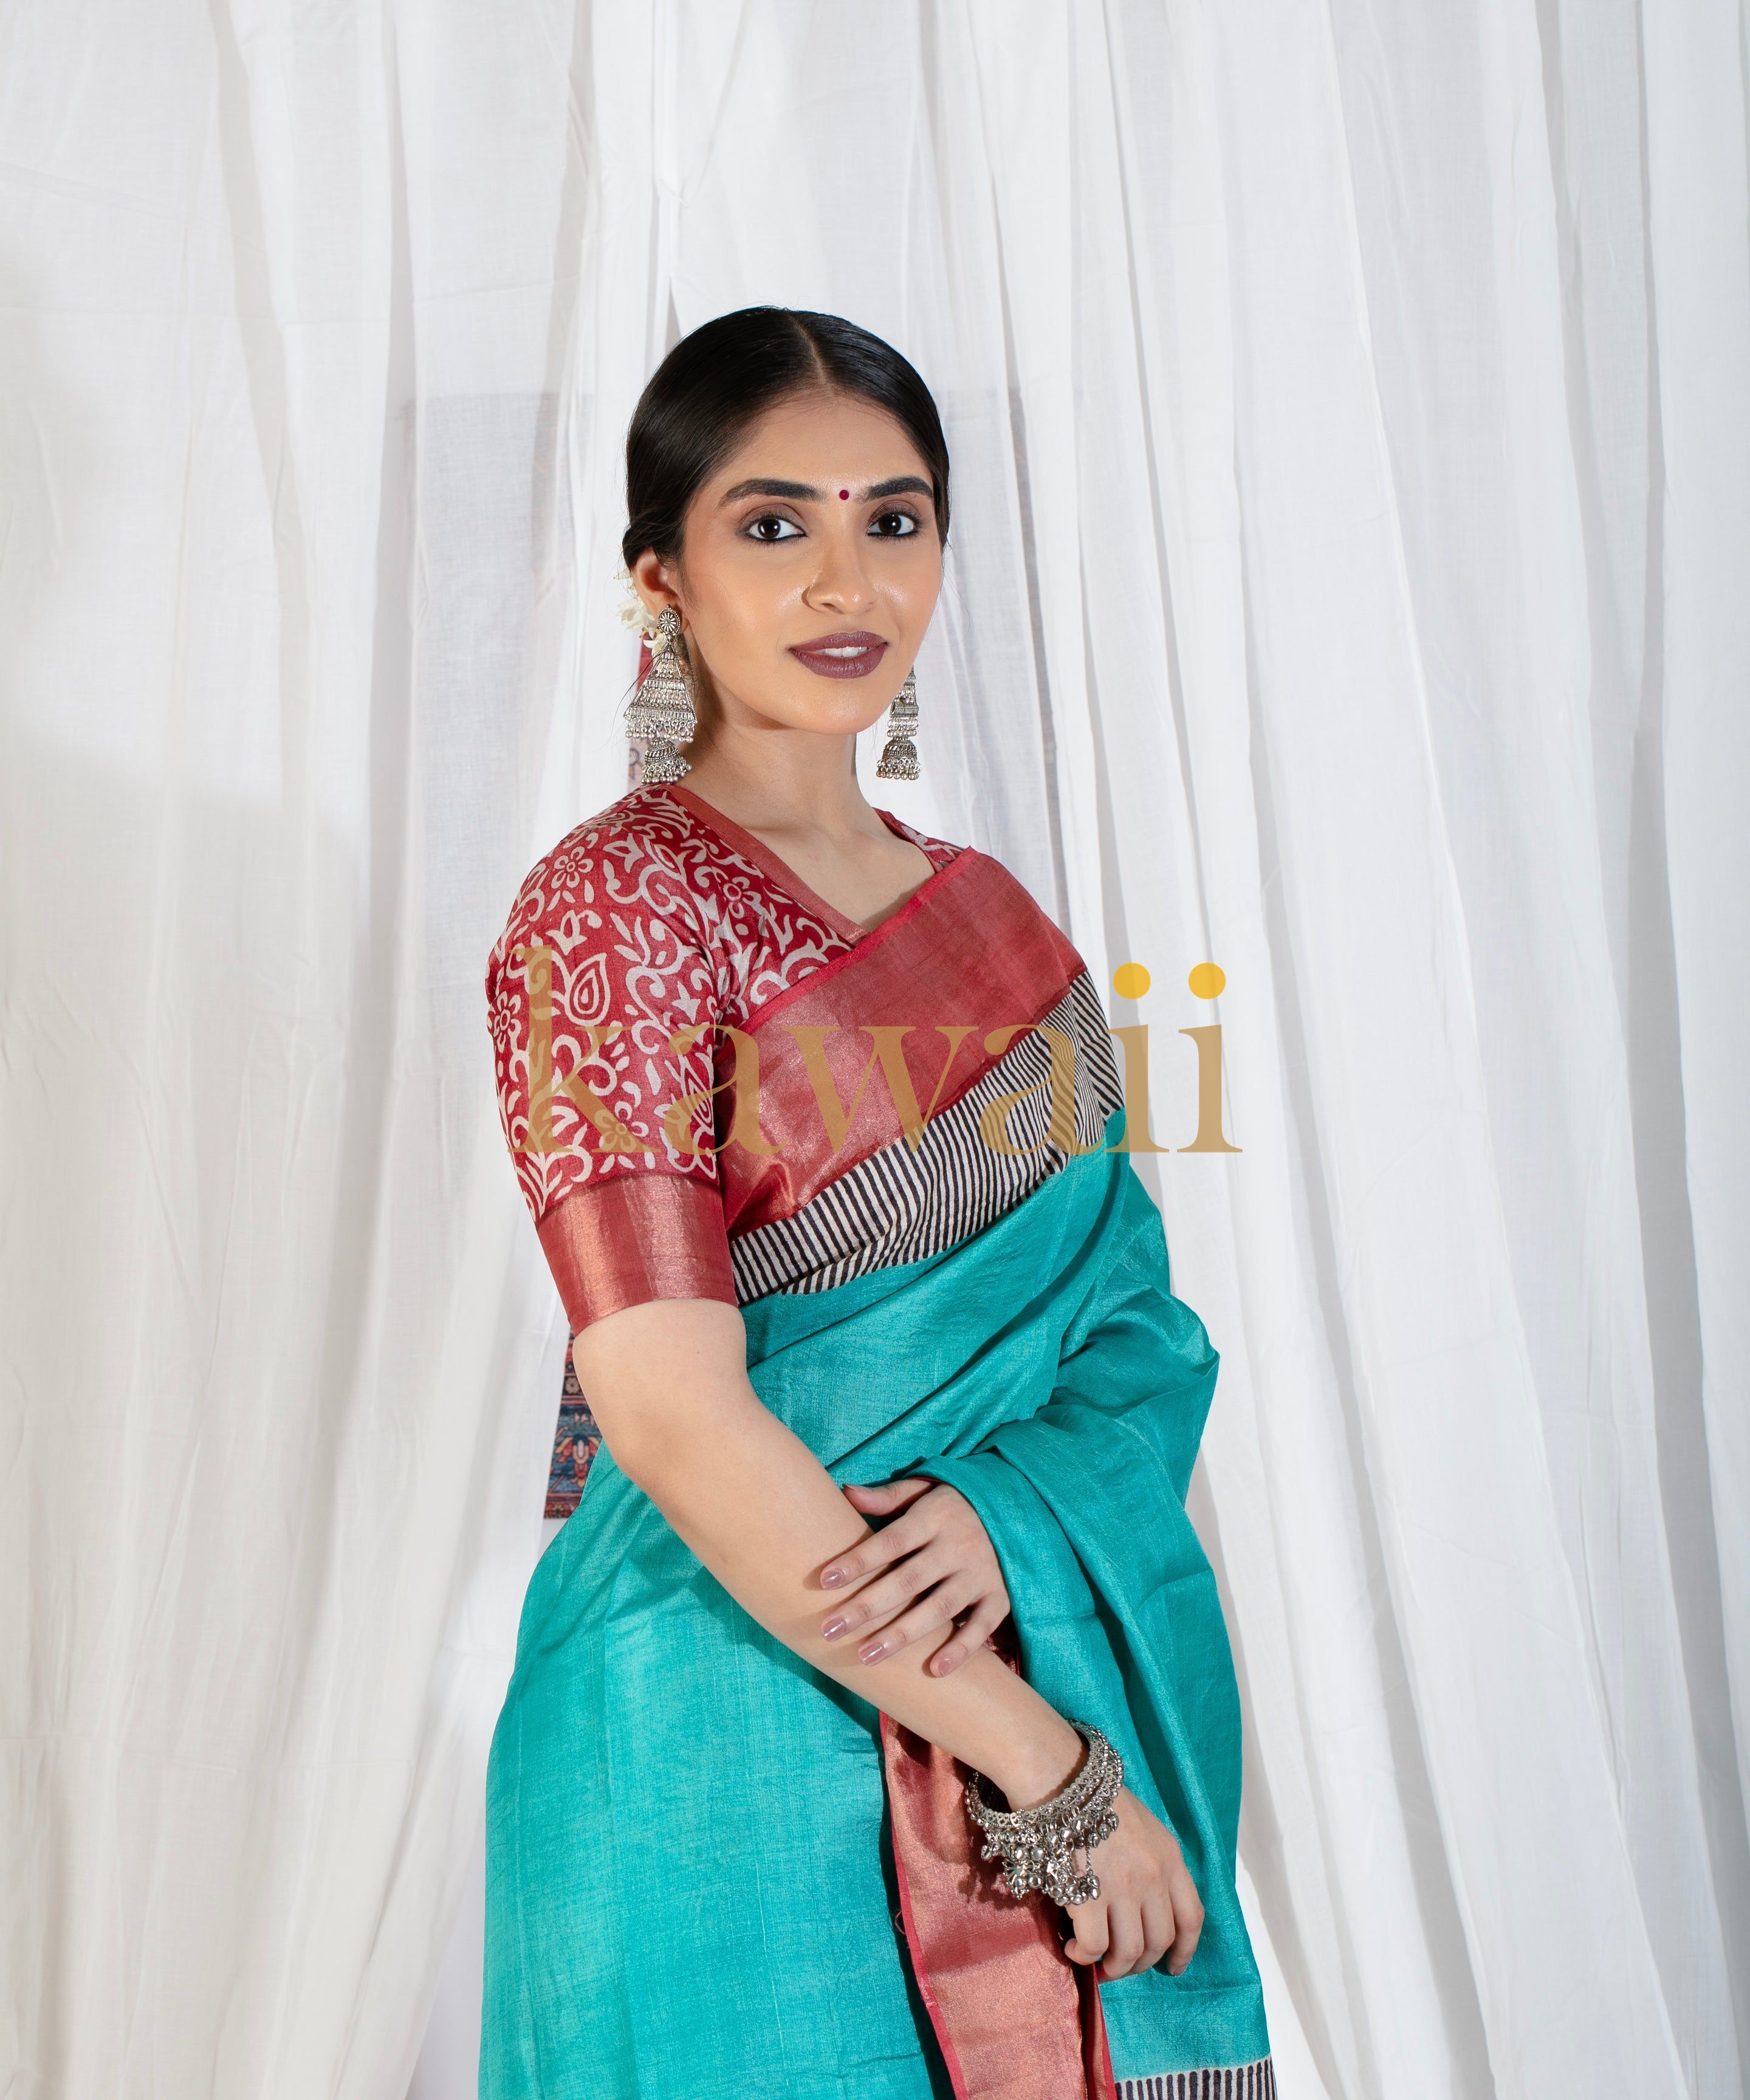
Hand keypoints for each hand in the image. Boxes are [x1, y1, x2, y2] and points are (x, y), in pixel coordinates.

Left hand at [818, 1477, 1010, 1675]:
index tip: (824, 1581)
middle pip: (908, 1580)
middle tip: (830, 1630)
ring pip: (938, 1608)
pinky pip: (982, 1625)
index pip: (891, 1541)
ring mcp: (981, 1572)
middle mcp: (958, 1545)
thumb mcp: (924, 1490)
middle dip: (867, 1607)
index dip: (859, 1560)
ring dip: (901, 1634)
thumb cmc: (952, 1505)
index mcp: (934, 1517)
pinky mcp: (1000, 1596)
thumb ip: (887, 1497)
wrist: (1015, 1509)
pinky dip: (961, 1649)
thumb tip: (845, 1491)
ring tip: (865, 1657)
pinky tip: (933, 1670)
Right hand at [1060, 1784, 1202, 1980]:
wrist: (1062, 1779)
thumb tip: (1141, 1910)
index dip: (1185, 1950)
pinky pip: (1094, 1946)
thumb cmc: (1097, 1799)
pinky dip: (1084, 1956)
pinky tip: (1073, 1947)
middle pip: (1159, 1941)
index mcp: (1170, 1858)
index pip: (1191, 1917)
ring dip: (1113, 1966)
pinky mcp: (1089, 1897)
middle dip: (1140, 1962)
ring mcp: (1123, 1889)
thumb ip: (1153, 1865)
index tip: (1173, 1967)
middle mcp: (1153, 1877)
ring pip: (1129, 1952)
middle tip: (1119, 1964)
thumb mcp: (1144, 1828)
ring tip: (1097, 1961)